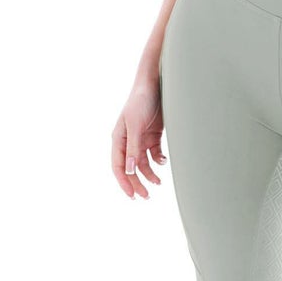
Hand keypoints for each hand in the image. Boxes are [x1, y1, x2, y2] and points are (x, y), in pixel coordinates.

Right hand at [111, 74, 166, 200]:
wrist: (157, 83)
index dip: (124, 182)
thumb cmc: (141, 101)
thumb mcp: (136, 125)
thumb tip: (130, 170)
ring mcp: (141, 138)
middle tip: (146, 197)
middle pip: (131, 168)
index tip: (133, 195)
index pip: (118, 166)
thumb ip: (133, 148)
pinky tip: (164, 161)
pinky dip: (158, 160)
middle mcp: (128, 141)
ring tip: (159, 183)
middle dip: (137, 183)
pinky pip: (154, 153)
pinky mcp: (153, 135)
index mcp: (118, 139)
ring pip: (143, 163)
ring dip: (150, 174)